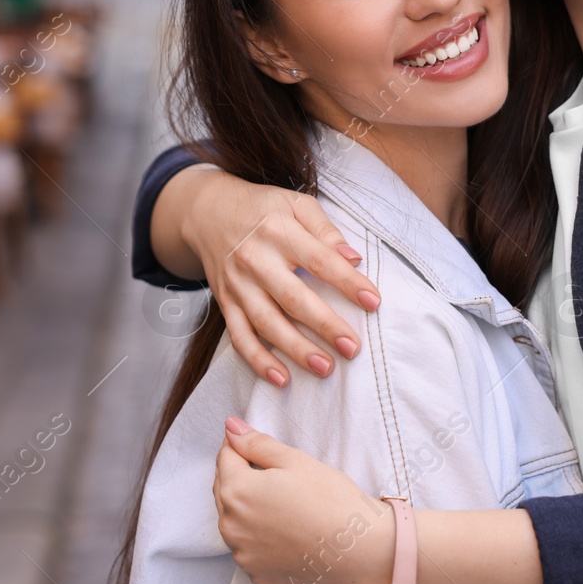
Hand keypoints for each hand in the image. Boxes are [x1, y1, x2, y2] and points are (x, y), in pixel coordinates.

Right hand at [175, 168, 379, 384]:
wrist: (208, 213)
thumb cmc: (263, 210)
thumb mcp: (296, 204)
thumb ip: (326, 230)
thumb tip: (354, 258)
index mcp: (278, 232)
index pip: (319, 260)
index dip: (348, 282)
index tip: (374, 302)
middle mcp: (256, 260)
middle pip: (293, 298)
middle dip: (324, 325)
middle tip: (353, 348)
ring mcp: (238, 285)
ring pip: (267, 323)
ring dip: (296, 350)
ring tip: (325, 368)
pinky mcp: (226, 304)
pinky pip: (240, 337)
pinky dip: (258, 361)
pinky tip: (281, 378)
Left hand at [214, 419, 389, 583]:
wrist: (362, 550)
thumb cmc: (331, 499)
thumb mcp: (295, 461)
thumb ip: (257, 443)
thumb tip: (231, 427)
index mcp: (237, 492)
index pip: (225, 458)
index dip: (240, 446)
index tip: (258, 446)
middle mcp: (231, 527)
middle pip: (225, 491)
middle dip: (241, 476)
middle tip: (275, 474)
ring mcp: (243, 556)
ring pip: (235, 522)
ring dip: (248, 509)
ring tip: (283, 504)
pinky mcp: (258, 576)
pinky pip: (250, 550)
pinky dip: (260, 538)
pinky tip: (287, 532)